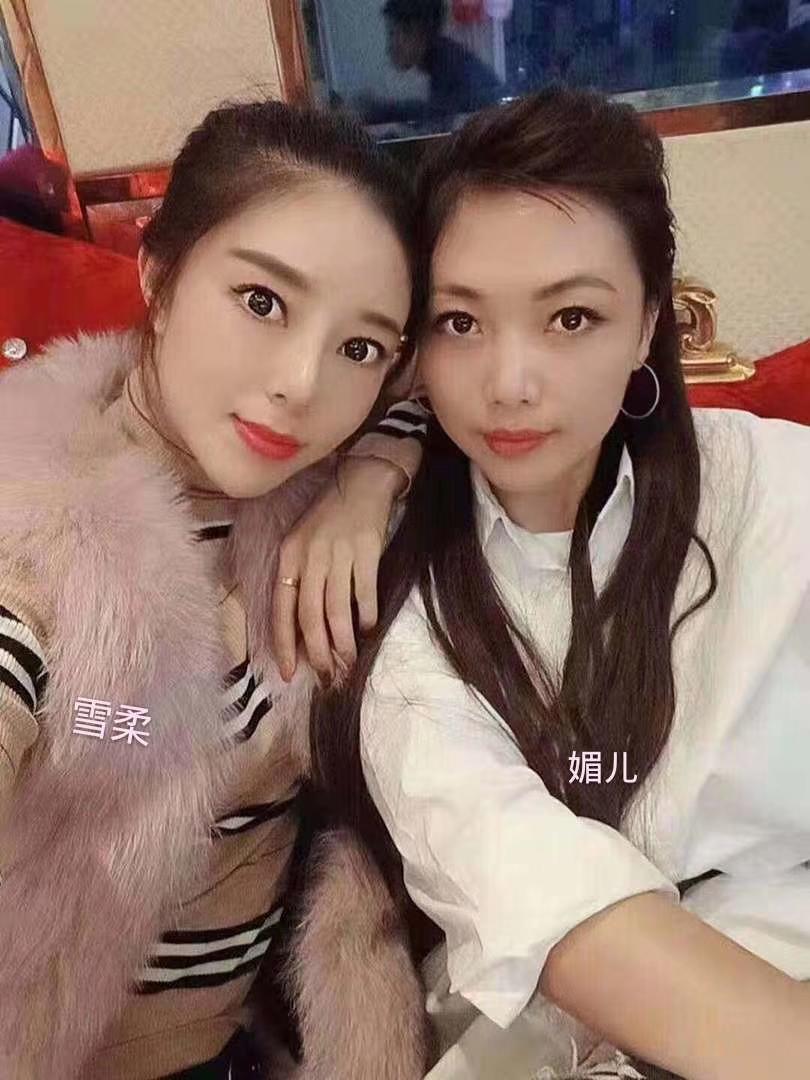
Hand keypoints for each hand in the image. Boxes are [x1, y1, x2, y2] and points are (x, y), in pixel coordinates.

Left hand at [272, 456, 404, 682]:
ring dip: (343, 642)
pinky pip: (364, 593)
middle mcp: (310, 555)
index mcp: (289, 555)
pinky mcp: (367, 550)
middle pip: (310, 616)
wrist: (364, 481)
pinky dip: (366, 616)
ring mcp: (339, 552)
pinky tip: (368, 628)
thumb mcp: (302, 540)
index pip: (281, 609)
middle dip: (318, 652)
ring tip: (349, 660)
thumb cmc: (330, 515)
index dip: (284, 644)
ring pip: (336, 611)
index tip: (287, 672)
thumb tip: (302, 627)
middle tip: (327, 674)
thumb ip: (298, 578)